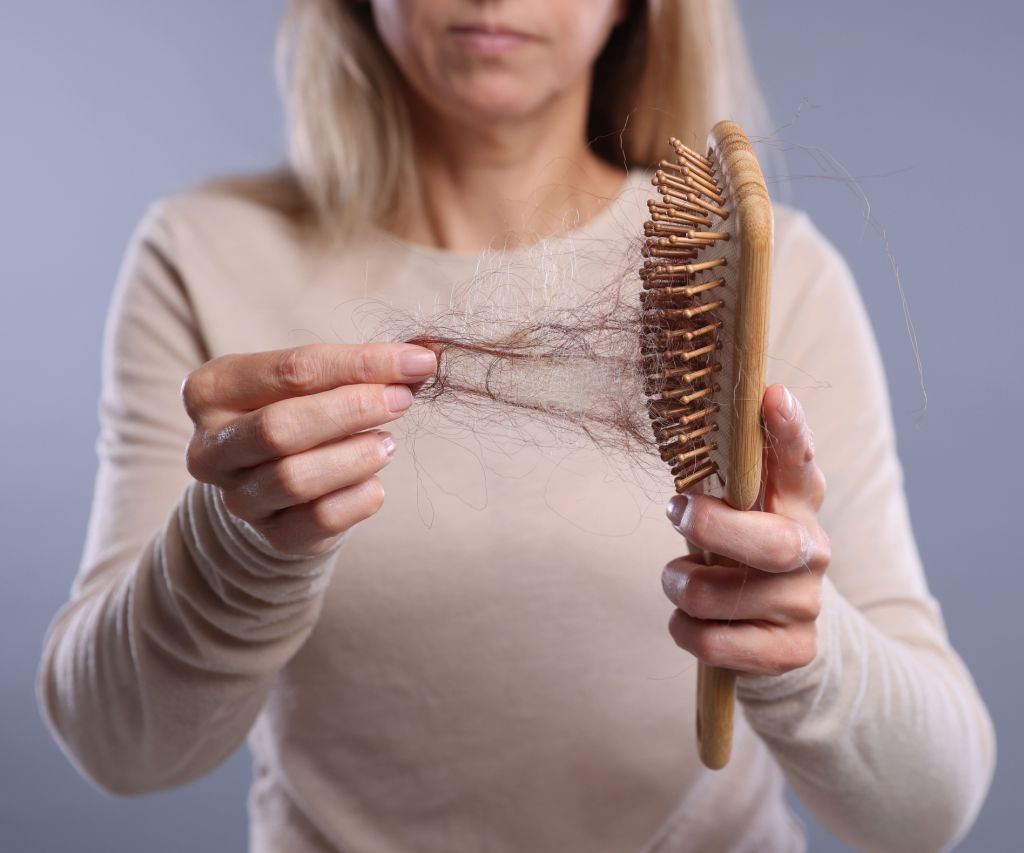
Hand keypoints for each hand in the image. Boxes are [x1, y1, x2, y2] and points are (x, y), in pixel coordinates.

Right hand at [181, 343, 436, 555]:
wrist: (276, 481)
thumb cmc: (298, 413)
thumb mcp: (312, 382)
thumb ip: (356, 370)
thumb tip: (418, 360)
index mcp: (210, 391)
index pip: (291, 370)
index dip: (361, 364)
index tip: (416, 361)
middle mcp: (210, 448)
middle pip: (280, 427)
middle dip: (352, 410)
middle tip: (401, 400)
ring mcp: (236, 498)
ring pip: (296, 478)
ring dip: (356, 456)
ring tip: (386, 443)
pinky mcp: (271, 536)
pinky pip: (320, 519)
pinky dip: (359, 497)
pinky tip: (374, 481)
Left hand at [661, 384, 830, 676]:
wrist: (777, 634)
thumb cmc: (737, 555)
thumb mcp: (733, 512)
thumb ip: (718, 480)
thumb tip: (682, 423)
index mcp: (796, 503)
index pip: (799, 462)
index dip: (788, 432)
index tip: (772, 397)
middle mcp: (811, 550)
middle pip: (768, 543)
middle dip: (710, 527)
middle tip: (675, 510)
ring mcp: (804, 604)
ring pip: (717, 595)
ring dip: (678, 584)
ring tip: (676, 578)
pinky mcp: (791, 651)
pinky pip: (712, 642)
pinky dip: (684, 629)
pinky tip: (688, 620)